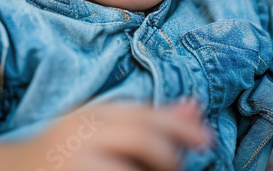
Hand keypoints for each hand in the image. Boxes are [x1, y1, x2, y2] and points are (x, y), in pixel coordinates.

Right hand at [9, 100, 213, 170]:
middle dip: (169, 158)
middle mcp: (82, 136)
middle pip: (142, 141)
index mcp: (91, 116)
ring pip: (130, 169)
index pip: (142, 117)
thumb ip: (149, 119)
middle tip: (177, 168)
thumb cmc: (65, 152)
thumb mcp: (101, 128)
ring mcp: (77, 164)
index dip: (179, 127)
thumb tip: (198, 108)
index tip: (206, 140)